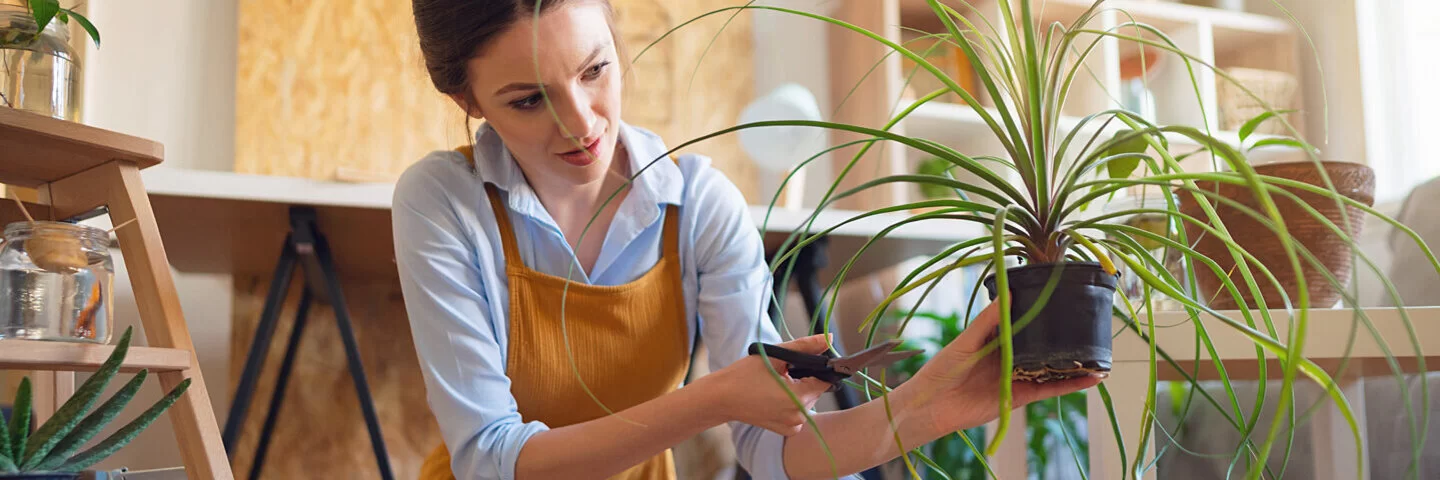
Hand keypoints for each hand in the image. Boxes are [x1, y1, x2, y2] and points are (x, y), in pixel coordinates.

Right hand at [698, 334, 835, 435]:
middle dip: (805, 379)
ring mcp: (793, 426)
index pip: (825, 380)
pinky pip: (799, 413)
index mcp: (798, 397)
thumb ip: (805, 346)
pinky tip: (775, 397)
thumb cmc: (744, 375)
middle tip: (782, 372)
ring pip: (808, 401)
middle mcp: (799, 416)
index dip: (816, 368)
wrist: (722, 398)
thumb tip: (828, 339)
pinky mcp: (786, 431)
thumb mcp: (776, 356)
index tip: (800, 363)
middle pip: (816, 391)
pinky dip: (792, 404)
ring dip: (799, 391)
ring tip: (776, 384)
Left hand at [904, 300, 1103, 432]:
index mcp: (996, 340)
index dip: (1042, 314)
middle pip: (1042, 345)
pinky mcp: (1020, 397)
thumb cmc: (941, 370)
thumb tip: (1010, 293)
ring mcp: (1017, 377)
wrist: (931, 406)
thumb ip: (989, 321)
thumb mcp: (965, 340)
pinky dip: (1070, 385)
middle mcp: (1010, 357)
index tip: (1063, 299)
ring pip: (1051, 368)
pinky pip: (1049, 390)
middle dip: (1064, 338)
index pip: (1025, 324)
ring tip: (1100, 354)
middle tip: (1089, 325)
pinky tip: (1090, 378)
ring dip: (1074, 363)